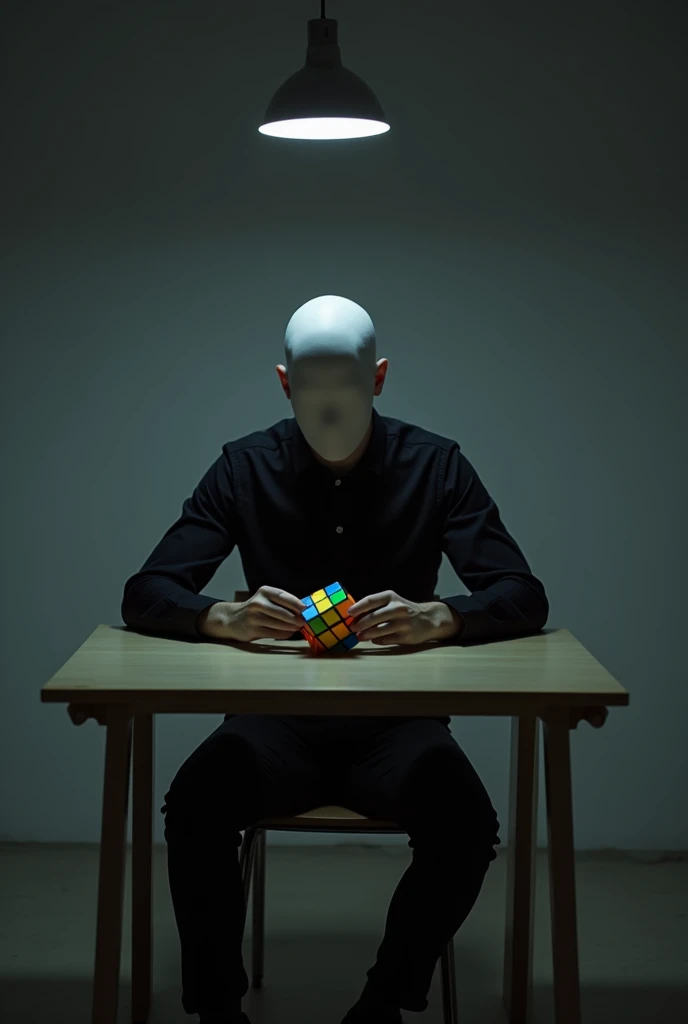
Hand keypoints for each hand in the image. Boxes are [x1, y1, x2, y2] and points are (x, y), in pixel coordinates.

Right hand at [197, 586, 306, 642]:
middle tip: (305, 622)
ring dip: (292, 627)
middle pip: (282, 612)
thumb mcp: (266, 599)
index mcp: (264, 592)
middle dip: (296, 618)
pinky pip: (274, 633)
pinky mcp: (253, 630)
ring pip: (279, 624)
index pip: (283, 596)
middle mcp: (258, 603)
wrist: (232, 619)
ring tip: (298, 627)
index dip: (297, 603)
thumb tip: (304, 610)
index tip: (307, 609)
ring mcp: (254, 617)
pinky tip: (289, 633)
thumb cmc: (256, 609)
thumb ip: (282, 602)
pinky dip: (284, 634)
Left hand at [348, 590, 462, 645]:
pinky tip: (374, 640)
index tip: (348, 613)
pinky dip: (378, 641)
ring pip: (379, 630)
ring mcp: (403, 623)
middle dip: (360, 624)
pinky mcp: (406, 636)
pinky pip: (387, 639)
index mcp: (391, 597)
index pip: (371, 600)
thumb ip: (377, 607)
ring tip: (359, 637)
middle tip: (351, 628)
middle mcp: (398, 608)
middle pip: (374, 617)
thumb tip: (354, 616)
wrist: (429, 619)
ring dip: (367, 634)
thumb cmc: (405, 610)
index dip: (358, 607)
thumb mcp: (393, 602)